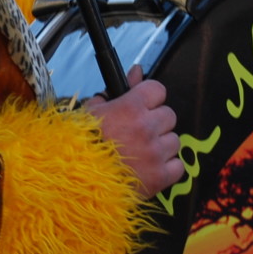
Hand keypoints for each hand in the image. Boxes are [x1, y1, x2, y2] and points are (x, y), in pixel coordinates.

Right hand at [85, 69, 183, 196]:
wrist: (74, 181)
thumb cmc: (79, 145)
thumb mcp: (92, 111)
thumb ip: (118, 90)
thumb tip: (137, 71)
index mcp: (131, 107)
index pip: (158, 90)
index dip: (150, 98)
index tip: (142, 107)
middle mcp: (147, 127)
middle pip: (169, 116)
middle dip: (155, 123)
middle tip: (137, 133)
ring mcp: (155, 153)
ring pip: (174, 141)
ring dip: (161, 146)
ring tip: (140, 154)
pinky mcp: (160, 177)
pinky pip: (178, 166)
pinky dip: (167, 168)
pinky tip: (150, 169)